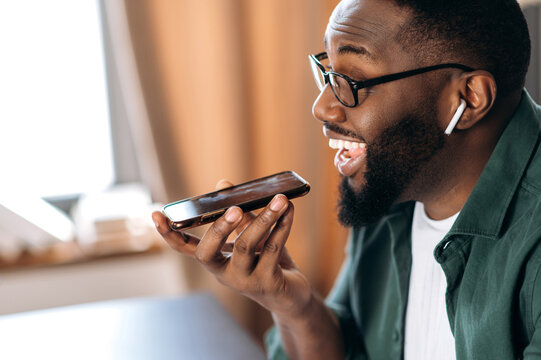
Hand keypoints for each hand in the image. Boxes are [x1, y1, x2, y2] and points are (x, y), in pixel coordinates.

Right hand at [152, 180, 311, 317]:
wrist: (290, 295)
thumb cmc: (265, 260)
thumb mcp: (249, 234)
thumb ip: (237, 213)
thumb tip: (223, 186)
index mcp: (215, 260)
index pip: (185, 248)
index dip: (169, 233)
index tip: (156, 214)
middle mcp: (224, 273)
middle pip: (208, 253)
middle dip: (218, 229)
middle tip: (233, 208)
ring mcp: (244, 281)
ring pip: (246, 247)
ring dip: (264, 218)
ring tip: (279, 199)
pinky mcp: (268, 283)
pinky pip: (273, 249)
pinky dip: (283, 226)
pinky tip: (289, 210)